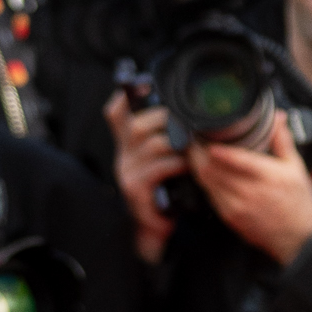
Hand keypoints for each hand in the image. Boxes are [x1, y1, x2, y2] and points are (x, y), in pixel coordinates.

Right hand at [104, 89, 186, 265]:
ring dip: (177, 143)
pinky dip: (176, 164)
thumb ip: (172, 139)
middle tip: (188, 123)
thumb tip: (191, 117)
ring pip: (151, 144)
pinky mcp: (135, 189)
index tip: (144, 82)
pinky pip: (157, 167)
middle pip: (136, 124)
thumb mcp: (167, 161)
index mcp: (129, 144)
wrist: (157, 229)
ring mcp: (127, 172)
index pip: (116, 112)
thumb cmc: (168, 192)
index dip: (125, 95)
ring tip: (194, 147)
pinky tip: (188, 167)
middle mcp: (123, 155)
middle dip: (165, 119)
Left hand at [187, 113, 311, 264]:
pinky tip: (206, 172)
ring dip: (198, 166)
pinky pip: (209, 195)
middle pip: (212, 169)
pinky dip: (205, 181)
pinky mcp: (230, 217)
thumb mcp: (296, 167)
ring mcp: (236, 206)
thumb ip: (282, 140)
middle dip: (199, 152)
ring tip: (196, 152)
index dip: (215, 147)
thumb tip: (277, 117)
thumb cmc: (299, 203)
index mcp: (266, 176)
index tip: (205, 135)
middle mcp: (249, 192)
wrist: (299, 238)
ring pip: (206, 182)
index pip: (234, 159)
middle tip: (195, 139)